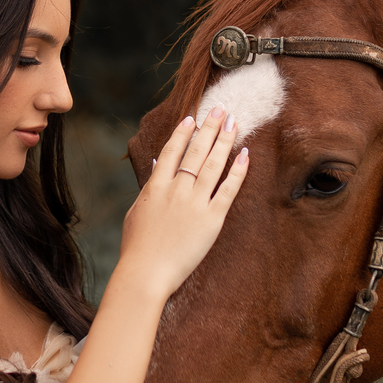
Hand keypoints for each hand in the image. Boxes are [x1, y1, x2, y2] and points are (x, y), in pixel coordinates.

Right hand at [117, 106, 248, 302]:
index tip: (192, 118)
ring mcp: (195, 203)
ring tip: (233, 123)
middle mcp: (177, 189)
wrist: (146, 273)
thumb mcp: (137, 211)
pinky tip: (245, 155)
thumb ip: (150, 187)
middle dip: (209, 127)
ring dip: (224, 140)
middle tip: (220, 109)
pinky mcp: (212, 219)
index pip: (172, 151)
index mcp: (156, 187)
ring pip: (214, 164)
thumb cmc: (137, 247)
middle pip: (196, 151)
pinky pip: (228, 190)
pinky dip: (238, 171)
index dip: (183, 133)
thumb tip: (157, 165)